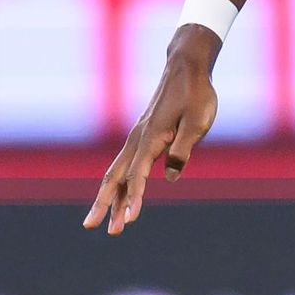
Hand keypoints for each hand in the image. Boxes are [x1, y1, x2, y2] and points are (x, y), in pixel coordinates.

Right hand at [87, 39, 220, 231]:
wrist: (186, 67)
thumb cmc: (196, 94)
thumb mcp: (198, 121)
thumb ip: (183, 149)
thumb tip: (169, 177)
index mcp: (151, 137)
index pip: (138, 175)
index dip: (134, 199)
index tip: (130, 220)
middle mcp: (138, 139)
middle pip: (115, 177)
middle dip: (105, 204)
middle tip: (95, 227)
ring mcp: (137, 137)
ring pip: (117, 173)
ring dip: (111, 199)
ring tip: (106, 224)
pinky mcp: (142, 136)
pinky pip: (126, 165)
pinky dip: (120, 184)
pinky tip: (119, 198)